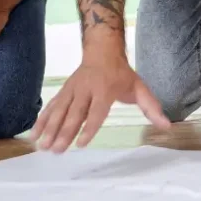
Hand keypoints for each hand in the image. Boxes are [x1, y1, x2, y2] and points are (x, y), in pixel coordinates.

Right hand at [30, 57, 169, 152]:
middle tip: (56, 150)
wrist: (102, 50)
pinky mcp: (63, 91)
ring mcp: (72, 89)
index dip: (88, 128)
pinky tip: (34, 133)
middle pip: (74, 114)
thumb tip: (166, 126)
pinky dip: (41, 120)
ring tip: (42, 146)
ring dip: (49, 129)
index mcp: (104, 90)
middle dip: (64, 133)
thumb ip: (151, 108)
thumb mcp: (140, 87)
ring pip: (59, 110)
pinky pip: (51, 106)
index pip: (96, 112)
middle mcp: (86, 89)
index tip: (81, 144)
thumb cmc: (121, 73)